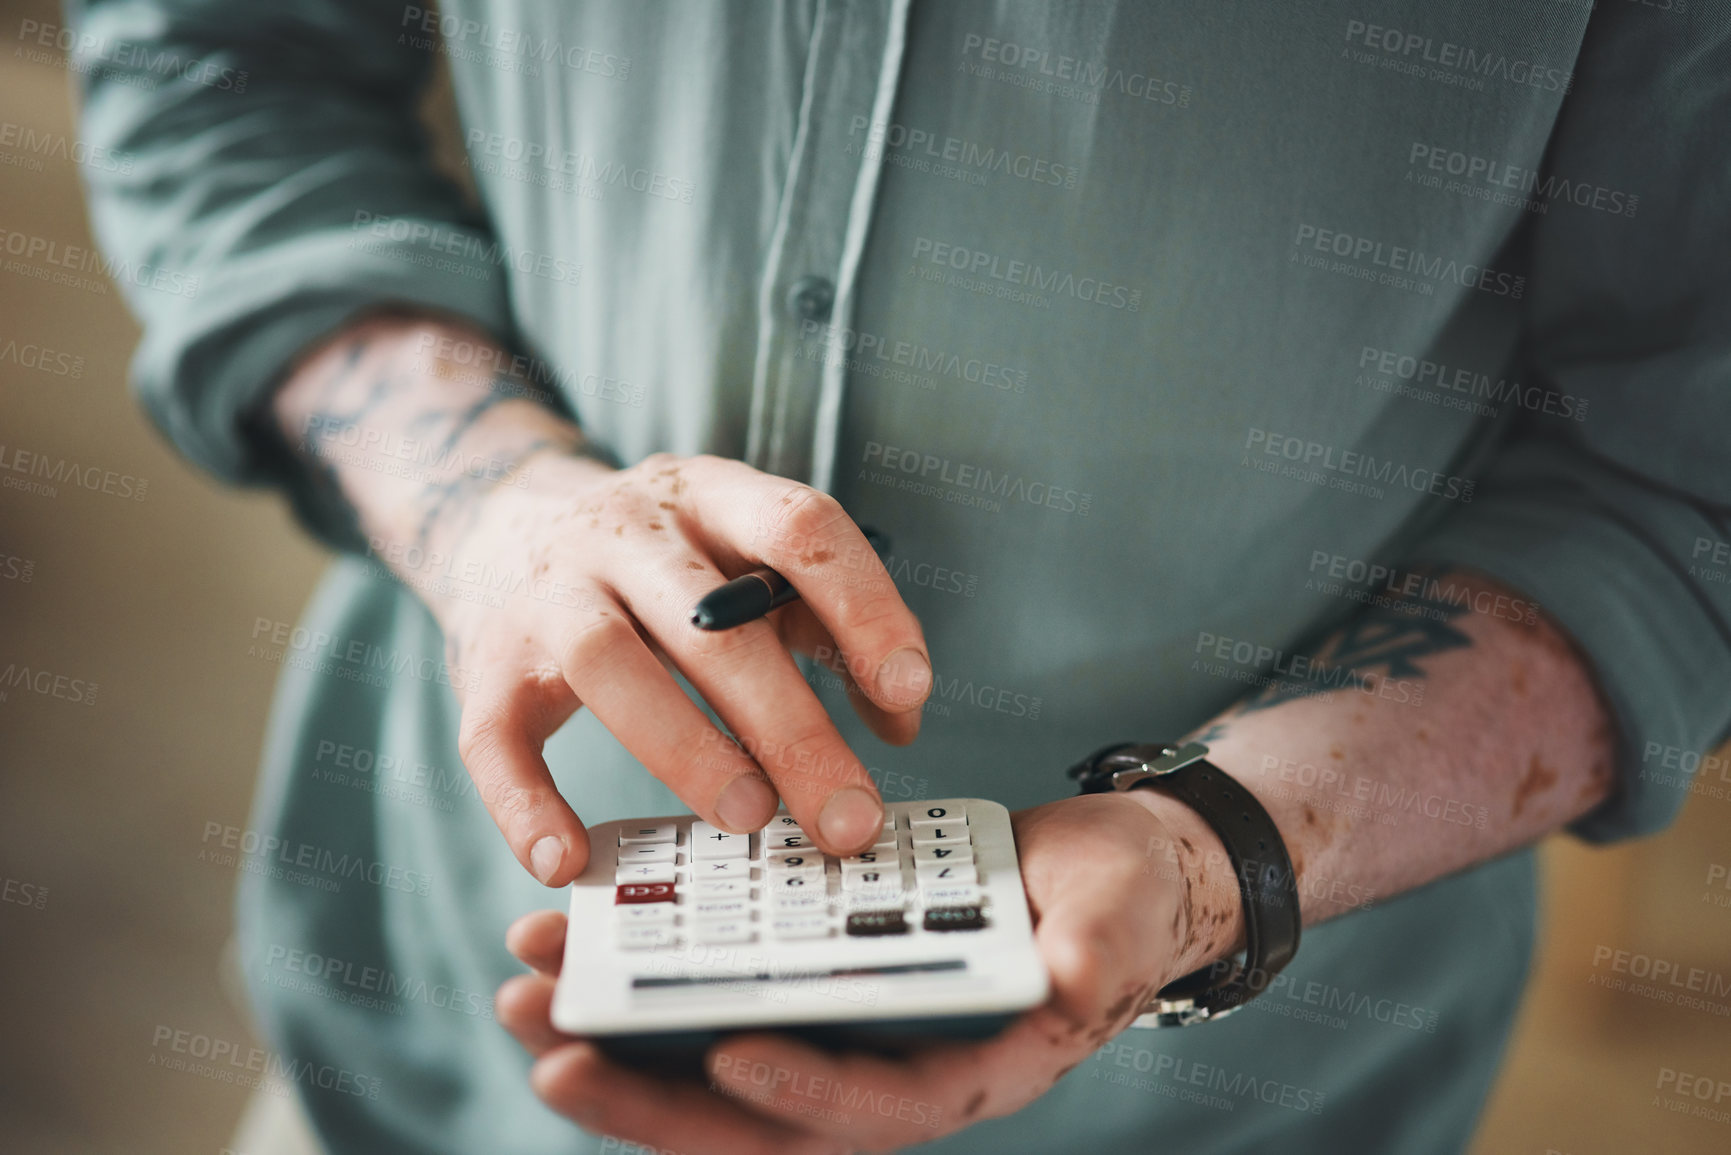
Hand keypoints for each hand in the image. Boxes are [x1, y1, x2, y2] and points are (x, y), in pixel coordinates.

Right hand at [432, 450, 935, 883]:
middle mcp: (626, 531)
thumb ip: (827, 625)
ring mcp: (548, 591)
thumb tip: (901, 721)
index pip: (799, 526)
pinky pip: (494, 737)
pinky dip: (525, 804)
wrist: (502, 522)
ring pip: (607, 663)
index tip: (909, 691)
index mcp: (711, 496)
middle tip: (849, 818)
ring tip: (749, 820)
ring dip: (686, 748)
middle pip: (713, 624)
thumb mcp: (746, 561)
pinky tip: (567, 859)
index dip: (863, 605)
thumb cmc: (666, 566)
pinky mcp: (485, 662)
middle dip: (793, 728)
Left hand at [497, 793, 1232, 1152]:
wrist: (1100, 877)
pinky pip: (720, 984)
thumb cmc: (1117, 906)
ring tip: (525, 982)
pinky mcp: (812, 974)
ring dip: (616, 1030)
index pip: (873, 1107)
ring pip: (709, 1054)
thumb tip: (1072, 978)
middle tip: (547, 1045)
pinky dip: (652, 963)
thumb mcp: (1117, 923)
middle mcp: (884, 1064)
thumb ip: (1095, 954)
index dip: (804, 1090)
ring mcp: (840, 1024)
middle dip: (644, 1089)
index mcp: (962, 1071)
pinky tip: (586, 923)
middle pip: (750, 1109)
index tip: (727, 1051)